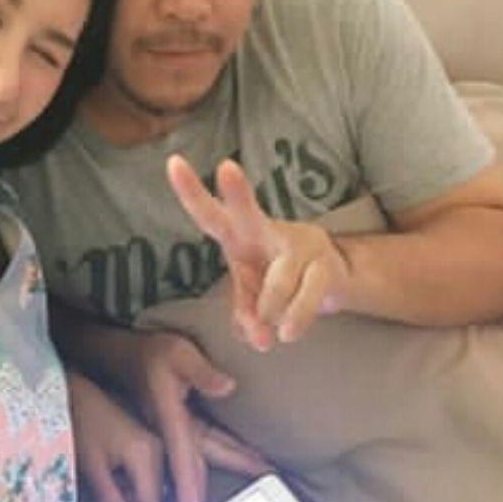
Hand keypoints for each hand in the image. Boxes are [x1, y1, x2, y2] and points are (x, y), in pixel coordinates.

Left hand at [68, 373, 165, 501]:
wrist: (77, 389)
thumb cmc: (80, 421)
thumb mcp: (91, 464)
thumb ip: (110, 496)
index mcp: (146, 453)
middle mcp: (159, 444)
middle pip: (164, 494)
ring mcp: (157, 437)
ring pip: (168, 480)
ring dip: (150, 500)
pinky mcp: (151, 434)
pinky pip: (161, 467)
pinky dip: (148, 484)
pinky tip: (127, 487)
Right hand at [125, 330, 267, 501]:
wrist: (124, 355)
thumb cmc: (151, 353)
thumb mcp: (176, 353)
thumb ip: (201, 371)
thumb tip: (228, 387)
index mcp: (169, 415)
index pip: (182, 453)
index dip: (188, 482)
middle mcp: (171, 427)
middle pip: (201, 458)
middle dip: (232, 466)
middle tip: (264, 478)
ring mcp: (174, 427)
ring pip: (204, 452)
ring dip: (231, 459)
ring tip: (258, 469)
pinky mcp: (178, 423)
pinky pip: (204, 442)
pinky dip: (223, 449)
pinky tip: (234, 456)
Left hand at [167, 156, 348, 350]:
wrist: (330, 278)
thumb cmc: (274, 278)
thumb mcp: (251, 297)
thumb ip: (247, 316)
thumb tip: (261, 340)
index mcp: (238, 233)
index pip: (209, 213)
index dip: (190, 191)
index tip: (172, 162)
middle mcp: (266, 229)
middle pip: (247, 210)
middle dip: (236, 190)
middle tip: (226, 167)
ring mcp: (299, 243)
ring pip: (279, 278)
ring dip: (271, 309)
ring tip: (273, 332)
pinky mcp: (326, 264)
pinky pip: (307, 294)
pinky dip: (295, 317)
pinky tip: (288, 333)